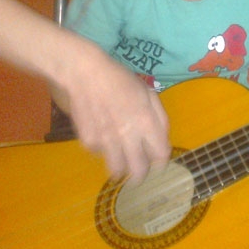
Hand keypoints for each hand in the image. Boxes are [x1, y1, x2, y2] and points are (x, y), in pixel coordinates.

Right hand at [53, 44, 171, 183]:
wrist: (85, 74)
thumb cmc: (121, 80)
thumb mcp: (148, 93)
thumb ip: (160, 118)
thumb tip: (163, 142)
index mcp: (146, 122)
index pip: (160, 155)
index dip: (161, 162)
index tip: (158, 162)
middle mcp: (128, 135)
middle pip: (139, 170)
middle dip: (141, 175)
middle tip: (139, 172)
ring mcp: (106, 141)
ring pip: (117, 170)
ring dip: (121, 169)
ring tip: (121, 164)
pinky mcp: (88, 141)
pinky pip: (99, 153)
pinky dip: (102, 149)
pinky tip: (102, 135)